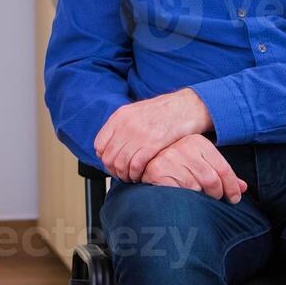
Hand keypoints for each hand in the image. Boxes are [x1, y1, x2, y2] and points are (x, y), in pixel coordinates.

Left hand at [94, 88, 213, 182]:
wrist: (186, 106)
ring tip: (131, 178)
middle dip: (114, 170)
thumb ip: (122, 125)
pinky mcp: (152, 144)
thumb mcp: (136, 112)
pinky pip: (135, 166)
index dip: (104, 158)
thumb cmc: (163, 111)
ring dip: (124, 175)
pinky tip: (140, 176)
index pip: (99, 144)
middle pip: (108, 157)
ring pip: (120, 164)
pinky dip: (136, 175)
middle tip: (122, 174)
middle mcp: (125, 125)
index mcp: (119, 116)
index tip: (113, 163)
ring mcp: (138, 135)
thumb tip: (111, 144)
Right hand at [140, 134, 247, 202]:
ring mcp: (169, 158)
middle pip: (211, 179)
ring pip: (196, 187)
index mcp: (198, 142)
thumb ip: (222, 175)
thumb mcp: (203, 164)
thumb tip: (243, 188)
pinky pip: (179, 192)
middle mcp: (184, 146)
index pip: (223, 168)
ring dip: (197, 196)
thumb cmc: (179, 166)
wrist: (145, 162)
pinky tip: (181, 195)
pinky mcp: (157, 171)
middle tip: (212, 198)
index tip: (234, 198)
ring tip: (193, 194)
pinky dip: (183, 198)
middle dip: (215, 194)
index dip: (232, 187)